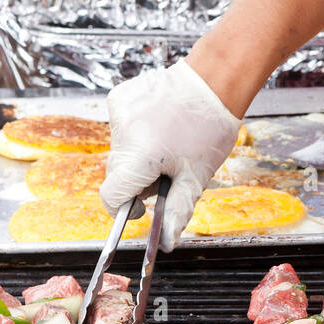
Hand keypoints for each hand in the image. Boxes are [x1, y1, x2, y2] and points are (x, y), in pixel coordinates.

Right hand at [99, 59, 242, 248]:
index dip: (124, 208)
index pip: (111, 196)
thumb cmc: (209, 129)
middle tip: (167, 171)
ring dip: (137, 156)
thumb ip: (176, 212)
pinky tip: (158, 124)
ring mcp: (118, 112)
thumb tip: (165, 242)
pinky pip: (120, 128)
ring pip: (119, 151)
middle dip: (137, 180)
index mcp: (141, 156)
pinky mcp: (118, 97)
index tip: (141, 208)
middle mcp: (123, 132)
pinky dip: (135, 133)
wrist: (212, 80)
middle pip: (116, 173)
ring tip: (166, 144)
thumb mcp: (196, 178)